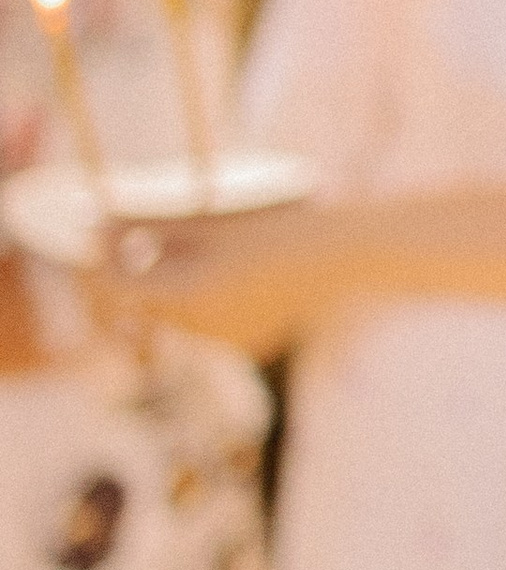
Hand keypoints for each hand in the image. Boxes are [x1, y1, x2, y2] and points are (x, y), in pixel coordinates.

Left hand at [118, 201, 330, 349]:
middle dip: (138, 271)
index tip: (99, 232)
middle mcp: (201, 331)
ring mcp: (225, 344)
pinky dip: (208, 301)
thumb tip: (96, 228)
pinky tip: (238, 274)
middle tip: (142, 235)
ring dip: (174, 285)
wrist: (346, 259)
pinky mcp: (247, 347)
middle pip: (146, 302)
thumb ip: (149, 226)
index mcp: (188, 295)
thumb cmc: (279, 229)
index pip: (118, 286)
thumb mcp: (210, 223)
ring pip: (177, 315)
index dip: (102, 259)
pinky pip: (210, 325)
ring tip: (205, 249)